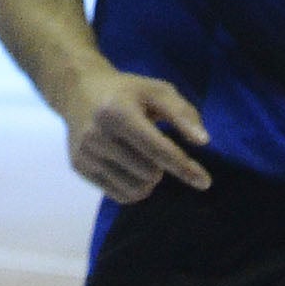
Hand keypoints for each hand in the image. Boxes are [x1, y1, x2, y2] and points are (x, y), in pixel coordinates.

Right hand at [61, 62, 210, 201]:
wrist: (78, 89)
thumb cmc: (126, 90)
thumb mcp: (156, 90)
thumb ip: (182, 113)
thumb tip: (203, 141)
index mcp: (119, 111)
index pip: (158, 149)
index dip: (184, 166)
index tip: (205, 182)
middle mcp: (99, 134)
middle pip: (150, 173)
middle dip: (162, 166)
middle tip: (154, 146)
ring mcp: (86, 154)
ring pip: (135, 189)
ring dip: (149, 180)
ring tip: (144, 159)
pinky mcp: (79, 168)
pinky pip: (119, 196)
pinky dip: (134, 189)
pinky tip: (131, 169)